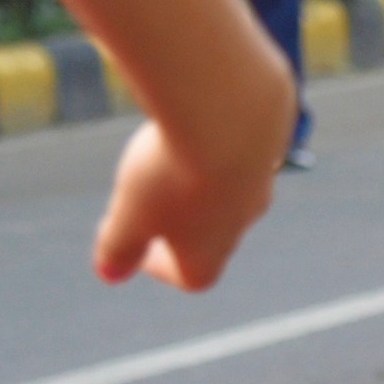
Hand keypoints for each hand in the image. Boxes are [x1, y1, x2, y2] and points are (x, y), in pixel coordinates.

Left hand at [91, 90, 287, 291]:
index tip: (134, 244)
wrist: (229, 107)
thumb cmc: (173, 172)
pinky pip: (244, 143)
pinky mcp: (273, 133)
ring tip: (173, 151)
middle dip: (183, 217)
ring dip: (203, 175)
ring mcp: (262, 175)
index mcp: (209, 251)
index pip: (191, 276)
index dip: (160, 266)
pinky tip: (199, 115)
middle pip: (214, 230)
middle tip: (150, 194)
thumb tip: (110, 273)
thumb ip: (118, 247)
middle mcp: (244, 218)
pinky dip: (222, 137)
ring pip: (231, 184)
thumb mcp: (129, 215)